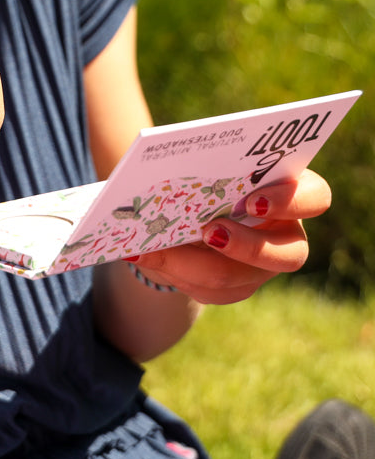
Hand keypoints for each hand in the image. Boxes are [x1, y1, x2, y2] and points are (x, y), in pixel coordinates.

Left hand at [129, 169, 331, 304]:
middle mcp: (285, 235)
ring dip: (192, 265)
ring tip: (152, 249)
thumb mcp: (203, 167)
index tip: (252, 199)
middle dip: (246, 246)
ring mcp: (264, 267)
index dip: (290, 201)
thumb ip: (198, 167)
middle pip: (288, 254)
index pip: (315, 197)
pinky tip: (143, 254)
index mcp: (288, 192)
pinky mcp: (236, 288)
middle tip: (208, 230)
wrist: (187, 209)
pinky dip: (174, 272)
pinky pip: (210, 291)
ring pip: (237, 279)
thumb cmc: (206, 176)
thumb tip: (162, 170)